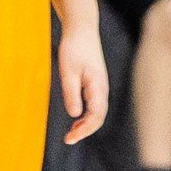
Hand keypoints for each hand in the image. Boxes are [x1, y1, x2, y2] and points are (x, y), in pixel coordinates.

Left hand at [60, 23, 109, 143]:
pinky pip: (95, 104)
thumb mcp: (68, 72)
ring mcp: (100, 86)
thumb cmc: (74, 49)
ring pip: (98, 111)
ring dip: (86, 124)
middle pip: (99, 116)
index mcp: (98, 86)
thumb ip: (72, 94)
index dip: (84, 130)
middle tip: (68, 139)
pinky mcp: (95, 83)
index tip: (69, 138)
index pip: (96, 116)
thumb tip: (75, 115)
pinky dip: (87, 115)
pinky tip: (76, 118)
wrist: (82, 31)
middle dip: (86, 130)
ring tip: (71, 133)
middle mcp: (102, 88)